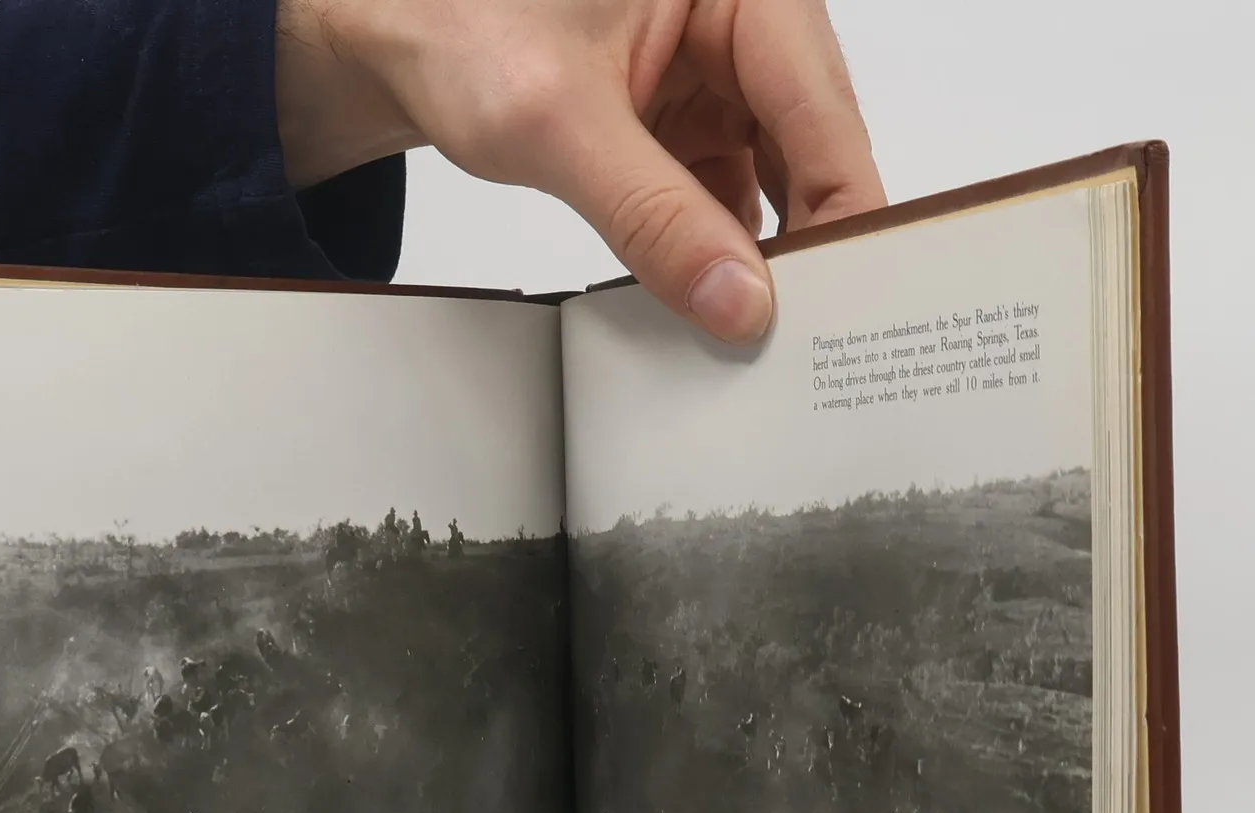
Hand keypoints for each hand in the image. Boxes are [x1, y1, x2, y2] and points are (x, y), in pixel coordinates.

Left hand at [277, 0, 882, 340]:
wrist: (400, 37)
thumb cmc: (461, 27)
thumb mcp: (558, 125)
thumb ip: (653, 217)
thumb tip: (738, 302)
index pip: (822, 107)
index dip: (845, 208)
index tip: (854, 298)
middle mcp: (745, 22)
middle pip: (813, 148)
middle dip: (810, 242)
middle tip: (815, 339)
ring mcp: (719, 78)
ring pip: (776, 183)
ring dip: (761, 259)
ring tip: (765, 338)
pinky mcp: (688, 126)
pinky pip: (726, 201)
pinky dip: (718, 256)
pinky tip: (713, 309)